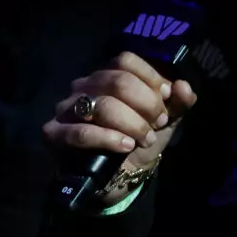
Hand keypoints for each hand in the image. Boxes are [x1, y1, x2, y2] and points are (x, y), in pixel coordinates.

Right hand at [43, 52, 197, 185]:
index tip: (166, 98)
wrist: (121, 175)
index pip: (125, 61)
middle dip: (147, 104)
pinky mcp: (54, 134)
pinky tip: (126, 146)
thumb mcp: (166, 120)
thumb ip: (178, 102)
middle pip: (118, 81)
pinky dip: (109, 139)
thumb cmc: (140, 139)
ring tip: (145, 139)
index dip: (151, 78)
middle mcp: (83, 86)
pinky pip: (81, 132)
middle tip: (159, 123)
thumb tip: (183, 86)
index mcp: (108, 76)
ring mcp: (66, 109)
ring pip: (103, 105)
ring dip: (132, 124)